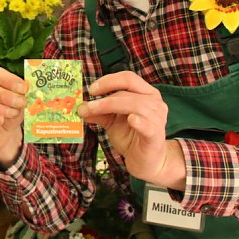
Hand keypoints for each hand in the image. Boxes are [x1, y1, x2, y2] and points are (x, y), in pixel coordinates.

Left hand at [78, 71, 185, 189]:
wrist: (145, 160)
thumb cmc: (131, 136)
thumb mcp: (111, 121)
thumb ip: (98, 113)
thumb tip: (81, 107)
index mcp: (145, 93)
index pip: (128, 78)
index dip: (108, 81)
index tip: (91, 90)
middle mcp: (154, 102)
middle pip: (128, 91)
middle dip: (105, 98)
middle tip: (87, 106)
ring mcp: (157, 118)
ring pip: (135, 105)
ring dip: (111, 106)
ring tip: (94, 112)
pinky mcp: (156, 135)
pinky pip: (148, 125)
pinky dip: (139, 121)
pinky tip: (131, 119)